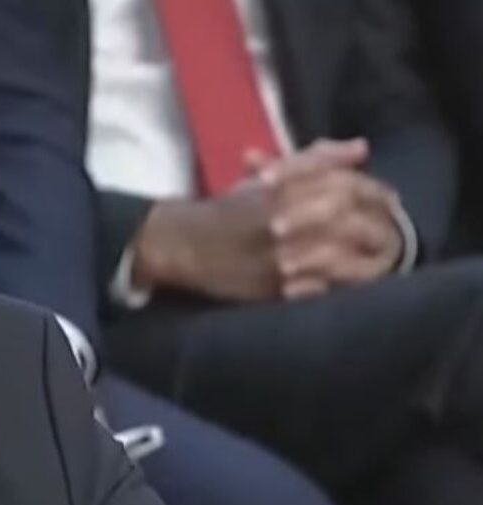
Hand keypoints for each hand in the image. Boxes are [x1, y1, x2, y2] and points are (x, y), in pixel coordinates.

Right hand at [132, 138, 401, 301]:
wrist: (182, 244)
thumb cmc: (228, 208)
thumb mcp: (268, 177)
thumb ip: (315, 159)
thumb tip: (361, 148)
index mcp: (280, 189)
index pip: (342, 184)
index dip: (373, 190)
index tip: (389, 199)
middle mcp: (281, 221)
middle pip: (345, 218)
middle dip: (376, 224)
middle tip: (389, 231)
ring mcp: (277, 258)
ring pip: (339, 256)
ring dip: (364, 258)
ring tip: (377, 259)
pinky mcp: (271, 289)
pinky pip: (319, 288)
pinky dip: (338, 284)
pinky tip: (346, 280)